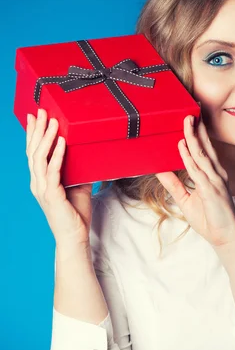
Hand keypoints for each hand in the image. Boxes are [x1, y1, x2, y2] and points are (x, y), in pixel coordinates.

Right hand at [26, 108, 92, 246]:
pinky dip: (57, 156)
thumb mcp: (78, 187)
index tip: (34, 117)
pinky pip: (53, 172)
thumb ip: (79, 171)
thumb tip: (87, 155)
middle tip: (41, 111)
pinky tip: (62, 143)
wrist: (74, 237)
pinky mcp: (52, 196)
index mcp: (40, 181)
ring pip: (40, 158)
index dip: (33, 134)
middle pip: (33, 151)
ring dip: (47, 138)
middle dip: (37, 130)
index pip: (33, 153)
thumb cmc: (75, 214)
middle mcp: (37, 183)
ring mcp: (42, 189)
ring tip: (53, 122)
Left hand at [155, 114, 234, 247]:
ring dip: (193, 138)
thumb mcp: (186, 200)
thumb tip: (160, 171)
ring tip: (186, 122)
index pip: (205, 151)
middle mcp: (216, 175)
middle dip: (197, 129)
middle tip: (189, 112)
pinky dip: (189, 158)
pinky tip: (182, 148)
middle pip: (205, 147)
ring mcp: (215, 182)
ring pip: (202, 155)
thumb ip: (174, 184)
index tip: (191, 121)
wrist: (226, 238)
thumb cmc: (210, 220)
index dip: (198, 135)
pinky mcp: (212, 191)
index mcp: (213, 176)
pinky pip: (198, 171)